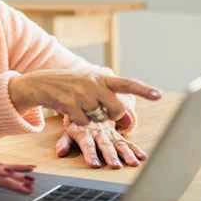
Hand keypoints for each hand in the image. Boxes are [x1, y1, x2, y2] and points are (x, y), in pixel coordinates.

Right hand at [9, 69, 160, 125]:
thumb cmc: (72, 85)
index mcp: (102, 77)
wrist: (42, 83)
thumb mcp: (90, 82)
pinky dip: (79, 121)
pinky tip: (71, 110)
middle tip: (101, 111)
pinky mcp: (70, 104)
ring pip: (99, 117)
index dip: (143, 90)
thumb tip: (127, 117)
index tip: (158, 95)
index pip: (127, 83)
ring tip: (79, 105)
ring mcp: (81, 94)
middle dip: (112, 115)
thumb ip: (109, 94)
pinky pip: (84, 123)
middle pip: (117, 109)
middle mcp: (94, 83)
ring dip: (91, 117)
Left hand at [55, 115, 146, 167]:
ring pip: (118, 143)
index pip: (87, 144)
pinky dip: (135, 149)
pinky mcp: (117, 134)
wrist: (89, 102)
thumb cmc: (77, 120)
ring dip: (126, 153)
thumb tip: (60, 153)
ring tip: (133, 163)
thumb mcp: (69, 129)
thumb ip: (65, 142)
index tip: (94, 164)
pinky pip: (127, 141)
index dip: (90, 154)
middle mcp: (98, 132)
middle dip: (110, 155)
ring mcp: (109, 133)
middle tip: (115, 166)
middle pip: (105, 144)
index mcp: (85, 131)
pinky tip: (142, 157)